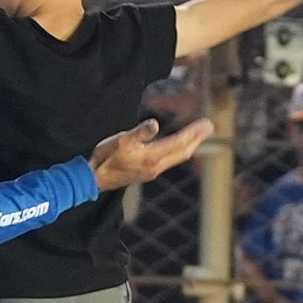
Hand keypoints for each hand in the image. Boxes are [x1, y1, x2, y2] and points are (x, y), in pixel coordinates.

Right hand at [88, 115, 211, 188]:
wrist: (93, 178)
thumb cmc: (105, 157)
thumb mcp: (120, 141)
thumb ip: (139, 133)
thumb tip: (154, 124)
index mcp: (152, 158)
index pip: (179, 143)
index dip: (193, 132)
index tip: (207, 123)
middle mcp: (156, 167)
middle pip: (182, 152)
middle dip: (197, 139)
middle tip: (208, 126)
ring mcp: (151, 171)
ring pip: (177, 157)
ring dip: (189, 145)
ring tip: (198, 135)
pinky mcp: (146, 173)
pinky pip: (169, 160)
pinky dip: (179, 151)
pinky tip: (177, 147)